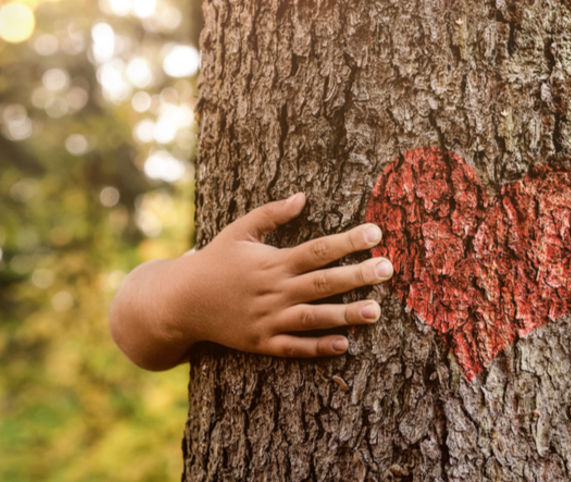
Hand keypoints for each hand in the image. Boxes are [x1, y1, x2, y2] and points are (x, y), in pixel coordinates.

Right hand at [110, 193, 393, 369]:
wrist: (181, 302)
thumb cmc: (215, 261)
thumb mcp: (239, 231)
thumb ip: (271, 214)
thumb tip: (303, 196)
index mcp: (272, 262)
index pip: (318, 249)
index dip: (348, 241)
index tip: (376, 232)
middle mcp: (273, 290)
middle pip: (322, 283)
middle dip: (357, 276)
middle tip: (389, 269)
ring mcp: (268, 319)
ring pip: (313, 318)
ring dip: (346, 315)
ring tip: (376, 311)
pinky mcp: (261, 343)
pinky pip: (293, 347)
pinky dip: (317, 347)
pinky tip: (344, 344)